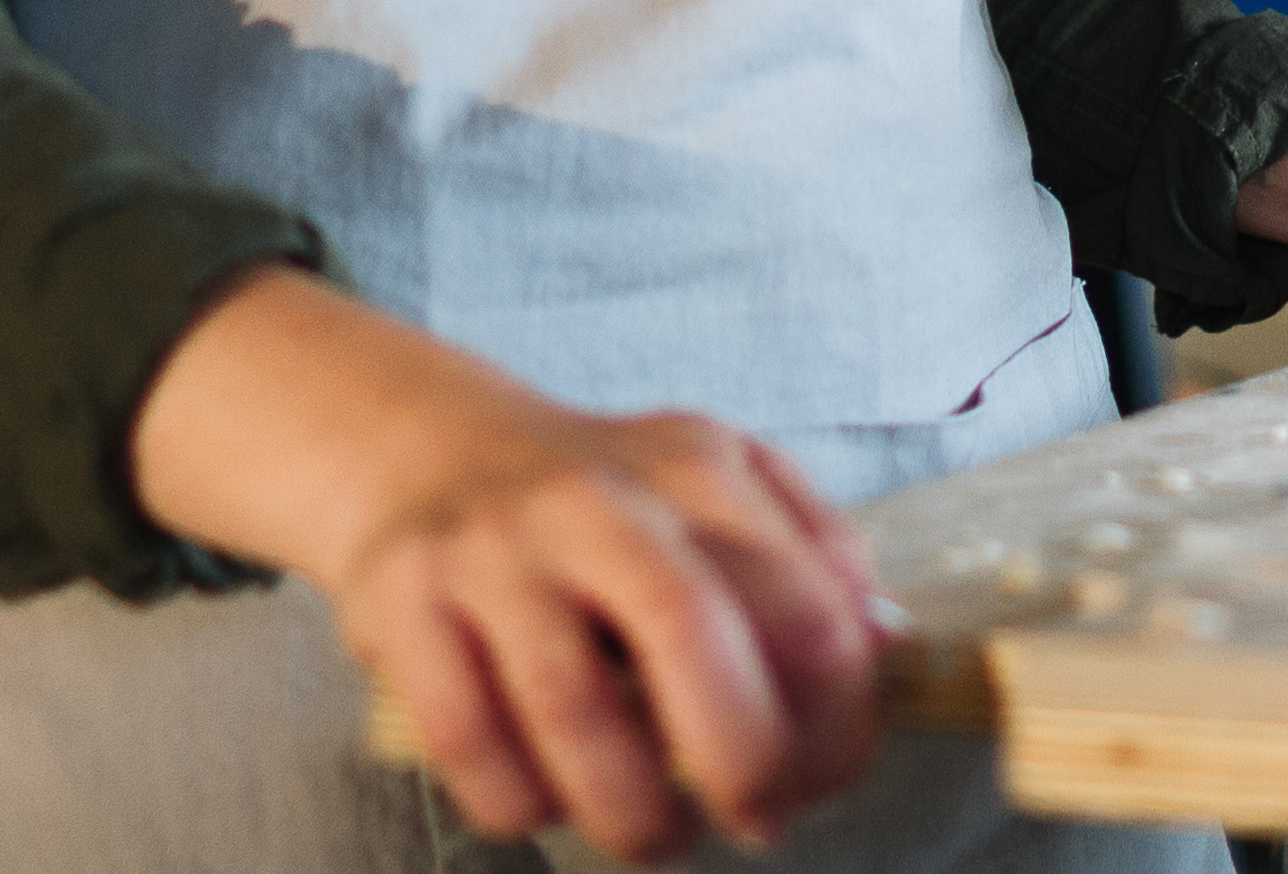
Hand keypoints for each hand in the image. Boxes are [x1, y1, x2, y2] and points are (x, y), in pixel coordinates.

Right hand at [131, 265, 885, 859]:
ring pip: (570, 707)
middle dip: (741, 758)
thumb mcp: (723, 486)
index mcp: (697, 466)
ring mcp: (492, 547)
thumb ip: (814, 557)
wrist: (428, 452)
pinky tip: (551, 801)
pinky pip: (468, 742)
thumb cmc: (607, 505)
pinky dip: (522, 802)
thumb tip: (884, 649)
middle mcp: (597, 496)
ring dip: (632, 809)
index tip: (825, 778)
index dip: (835, 722)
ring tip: (657, 835)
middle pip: (689, 632)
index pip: (804, 603)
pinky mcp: (402, 601)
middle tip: (755, 819)